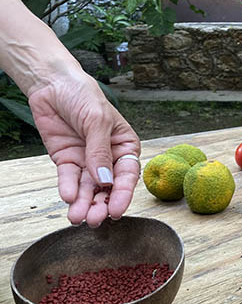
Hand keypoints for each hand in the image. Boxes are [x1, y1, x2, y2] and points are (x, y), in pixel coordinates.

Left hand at [28, 72, 140, 226]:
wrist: (51, 84)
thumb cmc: (83, 95)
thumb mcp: (97, 120)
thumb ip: (100, 151)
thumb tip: (105, 180)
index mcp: (125, 146)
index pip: (127, 174)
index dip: (122, 194)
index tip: (116, 210)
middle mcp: (108, 157)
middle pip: (107, 186)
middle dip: (101, 204)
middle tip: (95, 219)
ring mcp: (87, 160)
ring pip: (87, 187)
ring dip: (84, 203)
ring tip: (78, 218)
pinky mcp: (67, 160)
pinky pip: (68, 178)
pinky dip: (68, 188)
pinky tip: (68, 198)